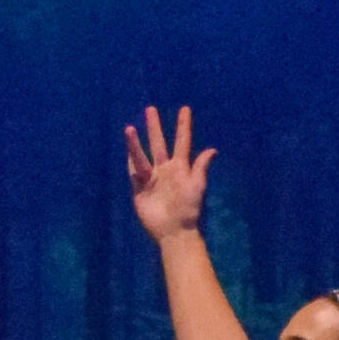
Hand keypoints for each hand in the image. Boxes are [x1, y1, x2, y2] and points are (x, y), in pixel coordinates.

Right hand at [125, 105, 213, 243]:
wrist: (174, 230)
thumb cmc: (189, 209)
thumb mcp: (197, 185)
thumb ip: (201, 167)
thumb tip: (212, 150)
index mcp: (180, 167)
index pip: (182, 141)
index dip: (183, 126)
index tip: (185, 109)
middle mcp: (165, 170)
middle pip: (158, 144)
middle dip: (154, 127)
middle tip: (150, 109)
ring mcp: (151, 180)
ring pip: (142, 156)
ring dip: (135, 143)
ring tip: (129, 128)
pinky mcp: (140, 191)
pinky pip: (133, 174)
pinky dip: (130, 162)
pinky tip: (126, 152)